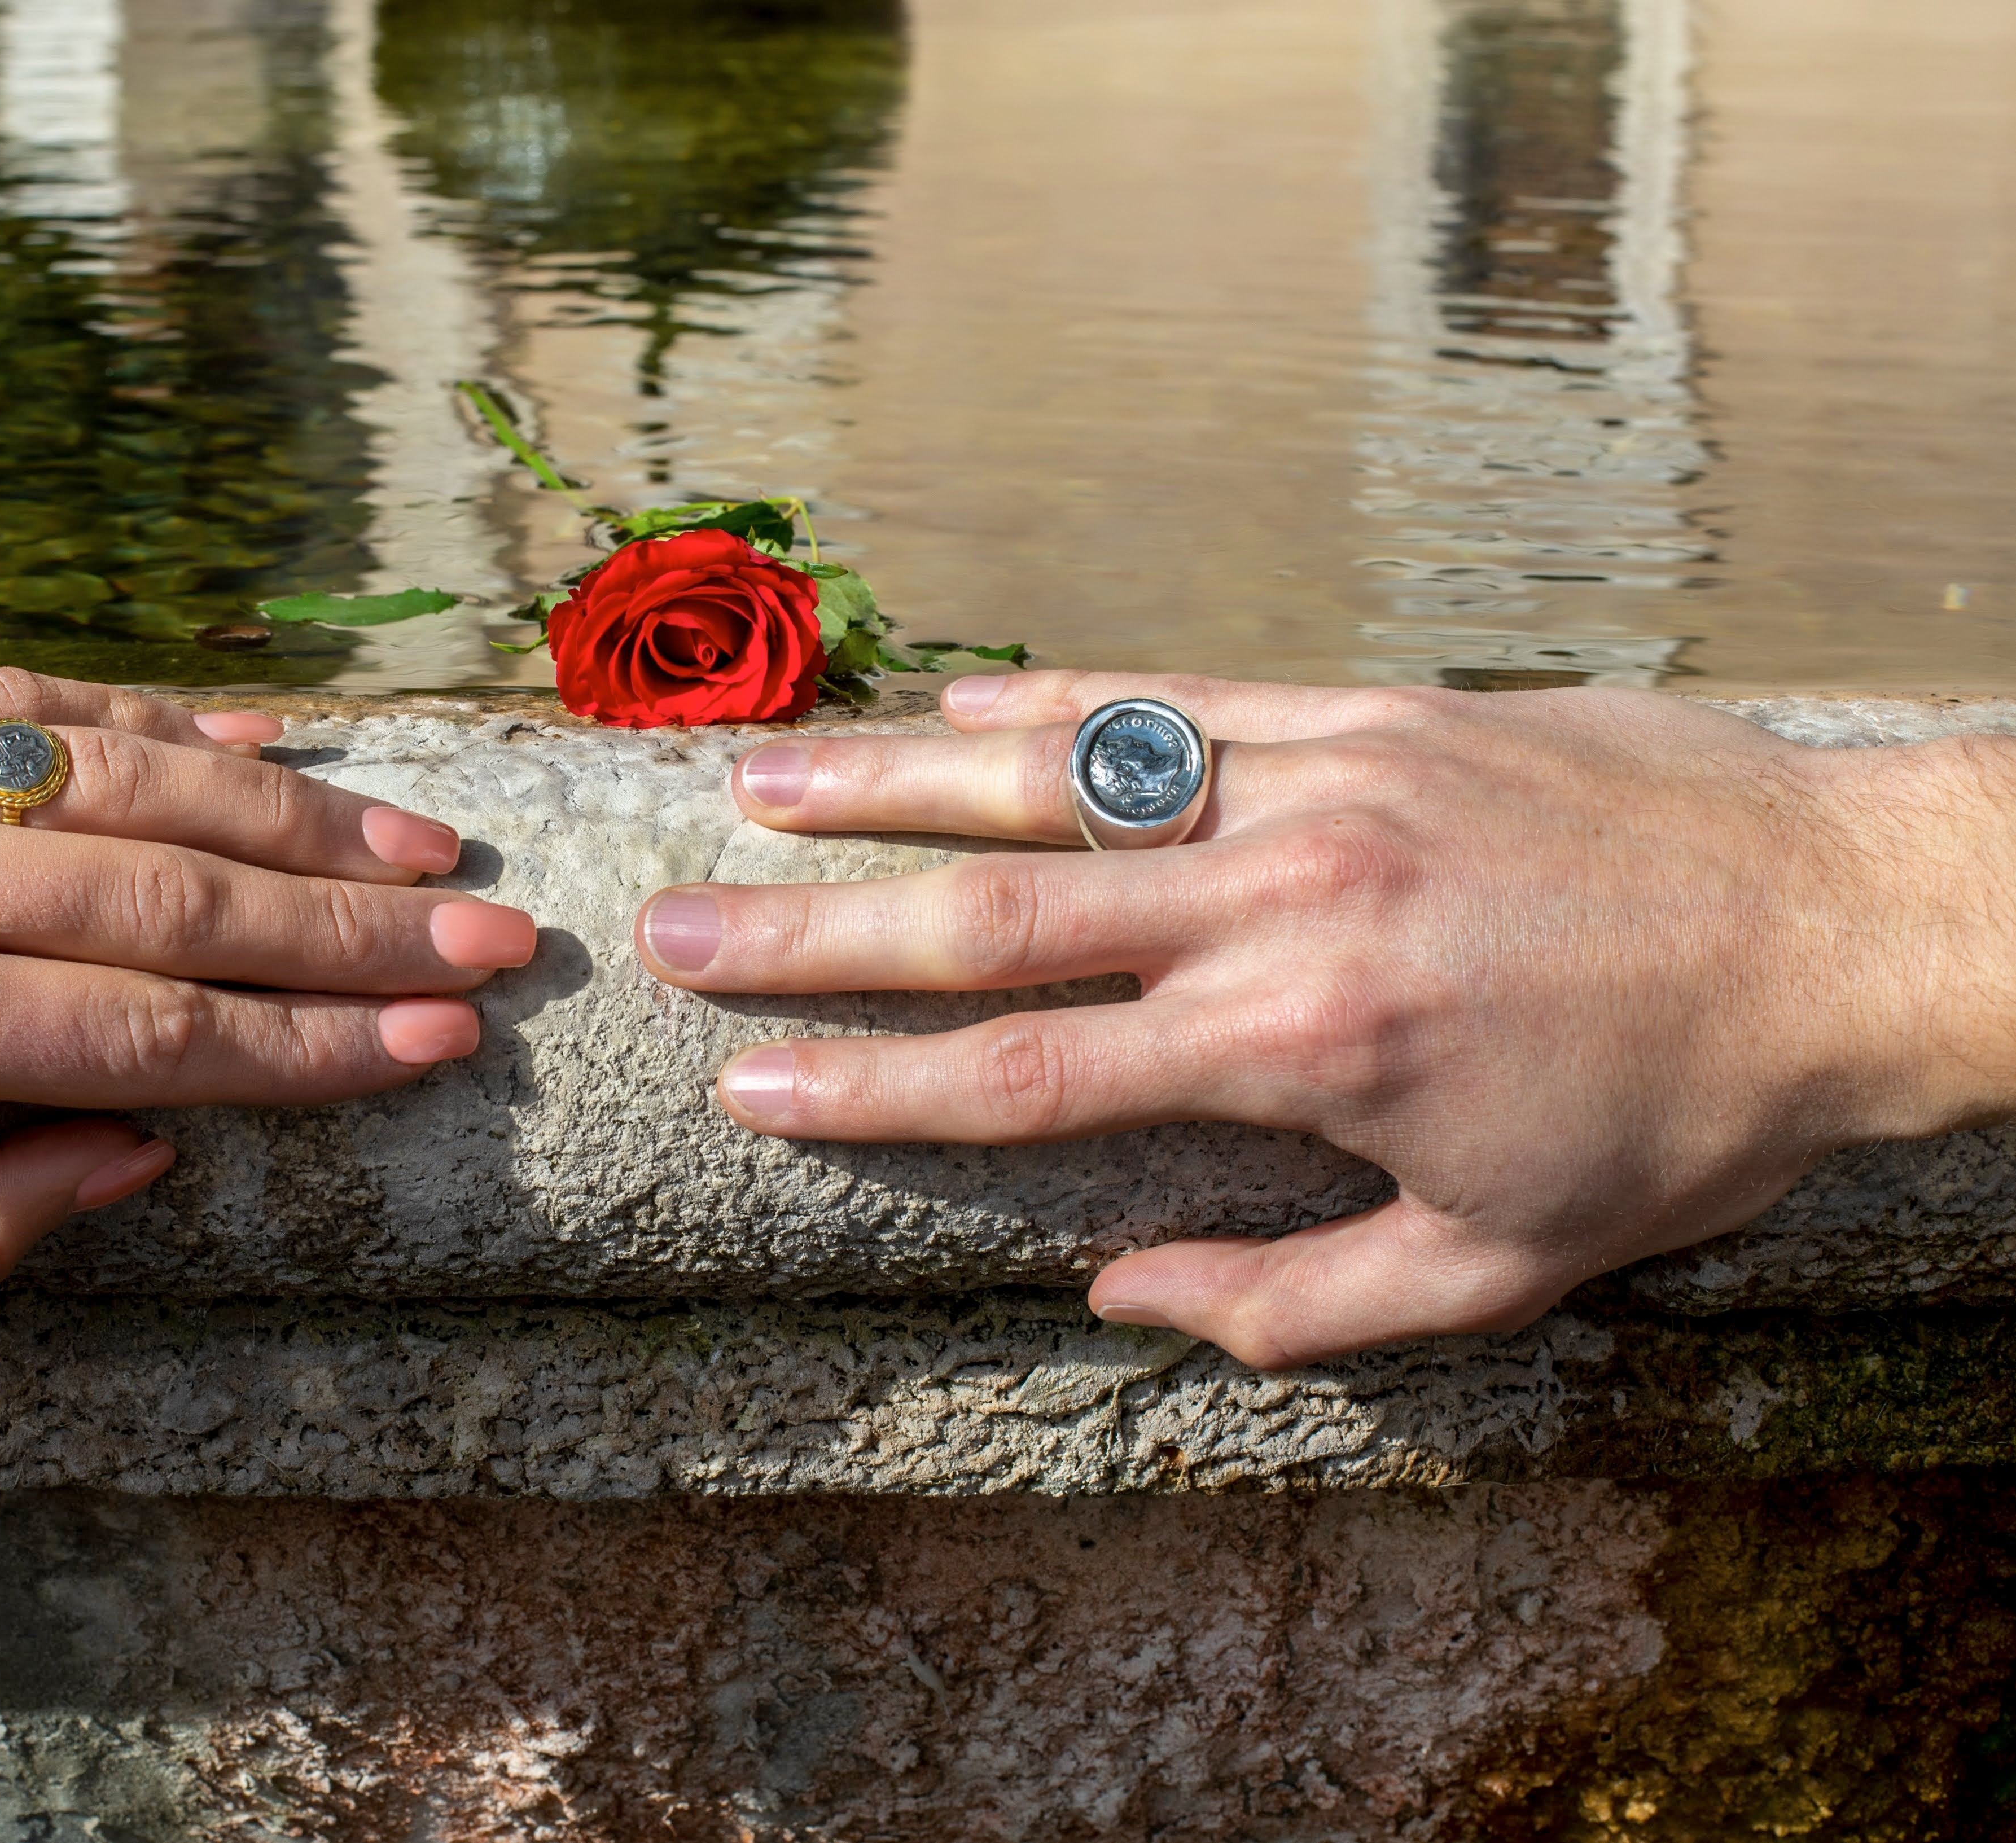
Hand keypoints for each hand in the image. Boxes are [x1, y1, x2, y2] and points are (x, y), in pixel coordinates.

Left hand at [0, 669, 535, 1302]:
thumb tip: (140, 1160)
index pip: (151, 1029)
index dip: (312, 1041)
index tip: (441, 1039)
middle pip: (173, 895)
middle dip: (353, 925)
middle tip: (493, 940)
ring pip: (121, 777)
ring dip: (291, 813)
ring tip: (422, 843)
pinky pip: (22, 697)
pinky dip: (153, 718)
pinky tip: (261, 739)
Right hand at [636, 671, 2015, 1365]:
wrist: (1847, 929)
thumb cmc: (1679, 1116)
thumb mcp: (1501, 1266)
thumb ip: (1292, 1299)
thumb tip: (1114, 1291)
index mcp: (1297, 1051)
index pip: (1024, 1075)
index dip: (864, 1088)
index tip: (743, 1085)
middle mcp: (1281, 903)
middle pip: (997, 919)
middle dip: (815, 930)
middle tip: (673, 924)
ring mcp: (1322, 786)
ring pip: (1066, 780)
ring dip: (897, 786)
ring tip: (760, 782)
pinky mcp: (1378, 711)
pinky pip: (1186, 697)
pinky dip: (1062, 703)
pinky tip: (956, 708)